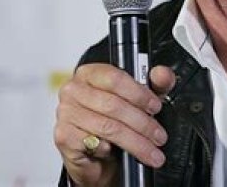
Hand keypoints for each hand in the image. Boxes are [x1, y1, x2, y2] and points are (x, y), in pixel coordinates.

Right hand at [54, 64, 175, 186]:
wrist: (96, 152)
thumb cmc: (114, 119)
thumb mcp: (140, 99)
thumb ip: (155, 84)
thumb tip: (162, 74)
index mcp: (90, 73)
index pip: (114, 78)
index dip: (139, 93)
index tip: (156, 107)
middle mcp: (74, 90)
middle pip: (113, 105)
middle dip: (142, 123)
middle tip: (158, 135)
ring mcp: (66, 113)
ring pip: (107, 127)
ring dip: (134, 141)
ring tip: (150, 150)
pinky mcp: (64, 136)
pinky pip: (92, 143)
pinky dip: (109, 148)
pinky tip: (117, 151)